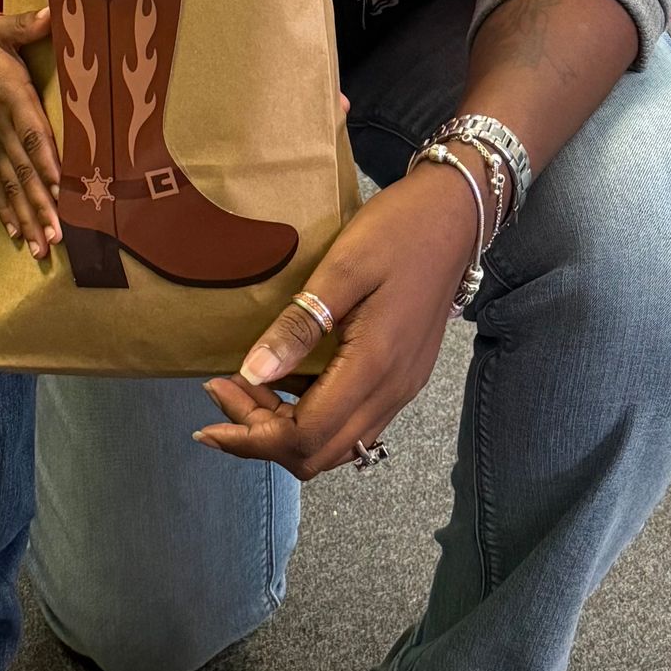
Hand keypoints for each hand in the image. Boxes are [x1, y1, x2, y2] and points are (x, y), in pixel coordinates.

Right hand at [0, 8, 60, 259]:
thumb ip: (24, 27)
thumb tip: (51, 13)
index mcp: (12, 101)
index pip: (33, 135)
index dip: (48, 161)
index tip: (64, 188)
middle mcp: (1, 131)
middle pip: (26, 173)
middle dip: (42, 206)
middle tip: (59, 237)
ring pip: (12, 189)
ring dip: (28, 219)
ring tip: (43, 249)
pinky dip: (6, 213)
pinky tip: (16, 237)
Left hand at [194, 166, 474, 479]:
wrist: (455, 216)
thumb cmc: (399, 231)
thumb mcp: (342, 268)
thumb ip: (298, 325)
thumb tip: (252, 374)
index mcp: (374, 366)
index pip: (305, 436)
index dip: (251, 433)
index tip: (214, 393)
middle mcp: (391, 391)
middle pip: (317, 454)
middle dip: (261, 436)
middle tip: (223, 390)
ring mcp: (401, 388)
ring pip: (336, 445)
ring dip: (286, 430)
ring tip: (246, 389)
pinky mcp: (403, 378)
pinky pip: (352, 423)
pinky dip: (312, 418)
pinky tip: (286, 384)